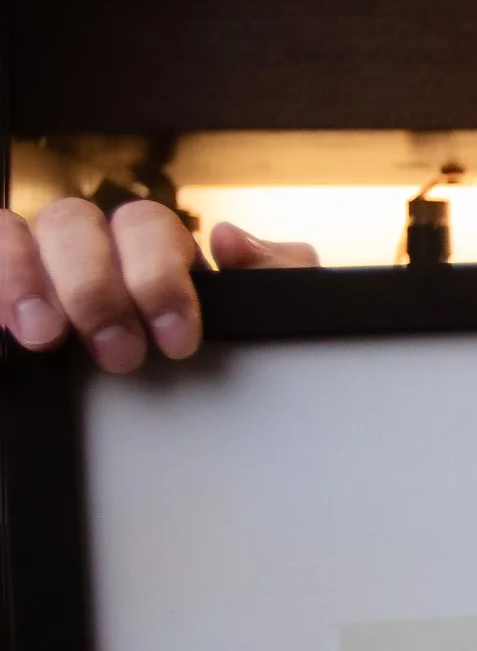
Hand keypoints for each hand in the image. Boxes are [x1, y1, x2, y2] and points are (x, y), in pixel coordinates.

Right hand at [0, 198, 315, 371]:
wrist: (215, 426)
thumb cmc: (220, 359)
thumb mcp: (269, 320)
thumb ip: (275, 276)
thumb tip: (228, 240)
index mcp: (152, 247)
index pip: (145, 225)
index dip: (159, 276)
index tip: (178, 341)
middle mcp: (90, 247)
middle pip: (73, 223)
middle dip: (96, 288)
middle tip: (120, 355)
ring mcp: (40, 268)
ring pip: (16, 234)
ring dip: (25, 280)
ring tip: (44, 338)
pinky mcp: (10, 301)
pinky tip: (3, 329)